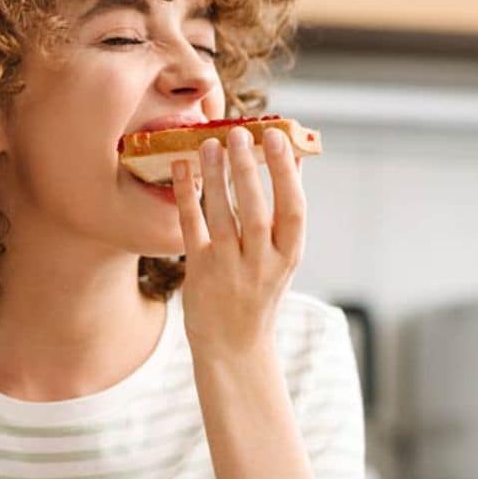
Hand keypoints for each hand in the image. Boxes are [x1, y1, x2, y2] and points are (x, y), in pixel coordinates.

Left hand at [172, 125, 304, 361]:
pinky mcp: (200, 272)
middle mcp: (262, 264)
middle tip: (238, 133)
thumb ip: (287, 208)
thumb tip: (296, 155)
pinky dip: (186, 197)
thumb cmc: (260, 289)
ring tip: (210, 144)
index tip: (277, 137)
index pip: (293, 209)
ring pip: (222, 217)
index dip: (286, 172)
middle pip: (255, 211)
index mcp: (289, 255)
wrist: (235, 345)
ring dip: (215, 177)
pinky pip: (192, 228)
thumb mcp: (283, 254)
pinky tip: (181, 169)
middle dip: (247, 170)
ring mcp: (229, 269)